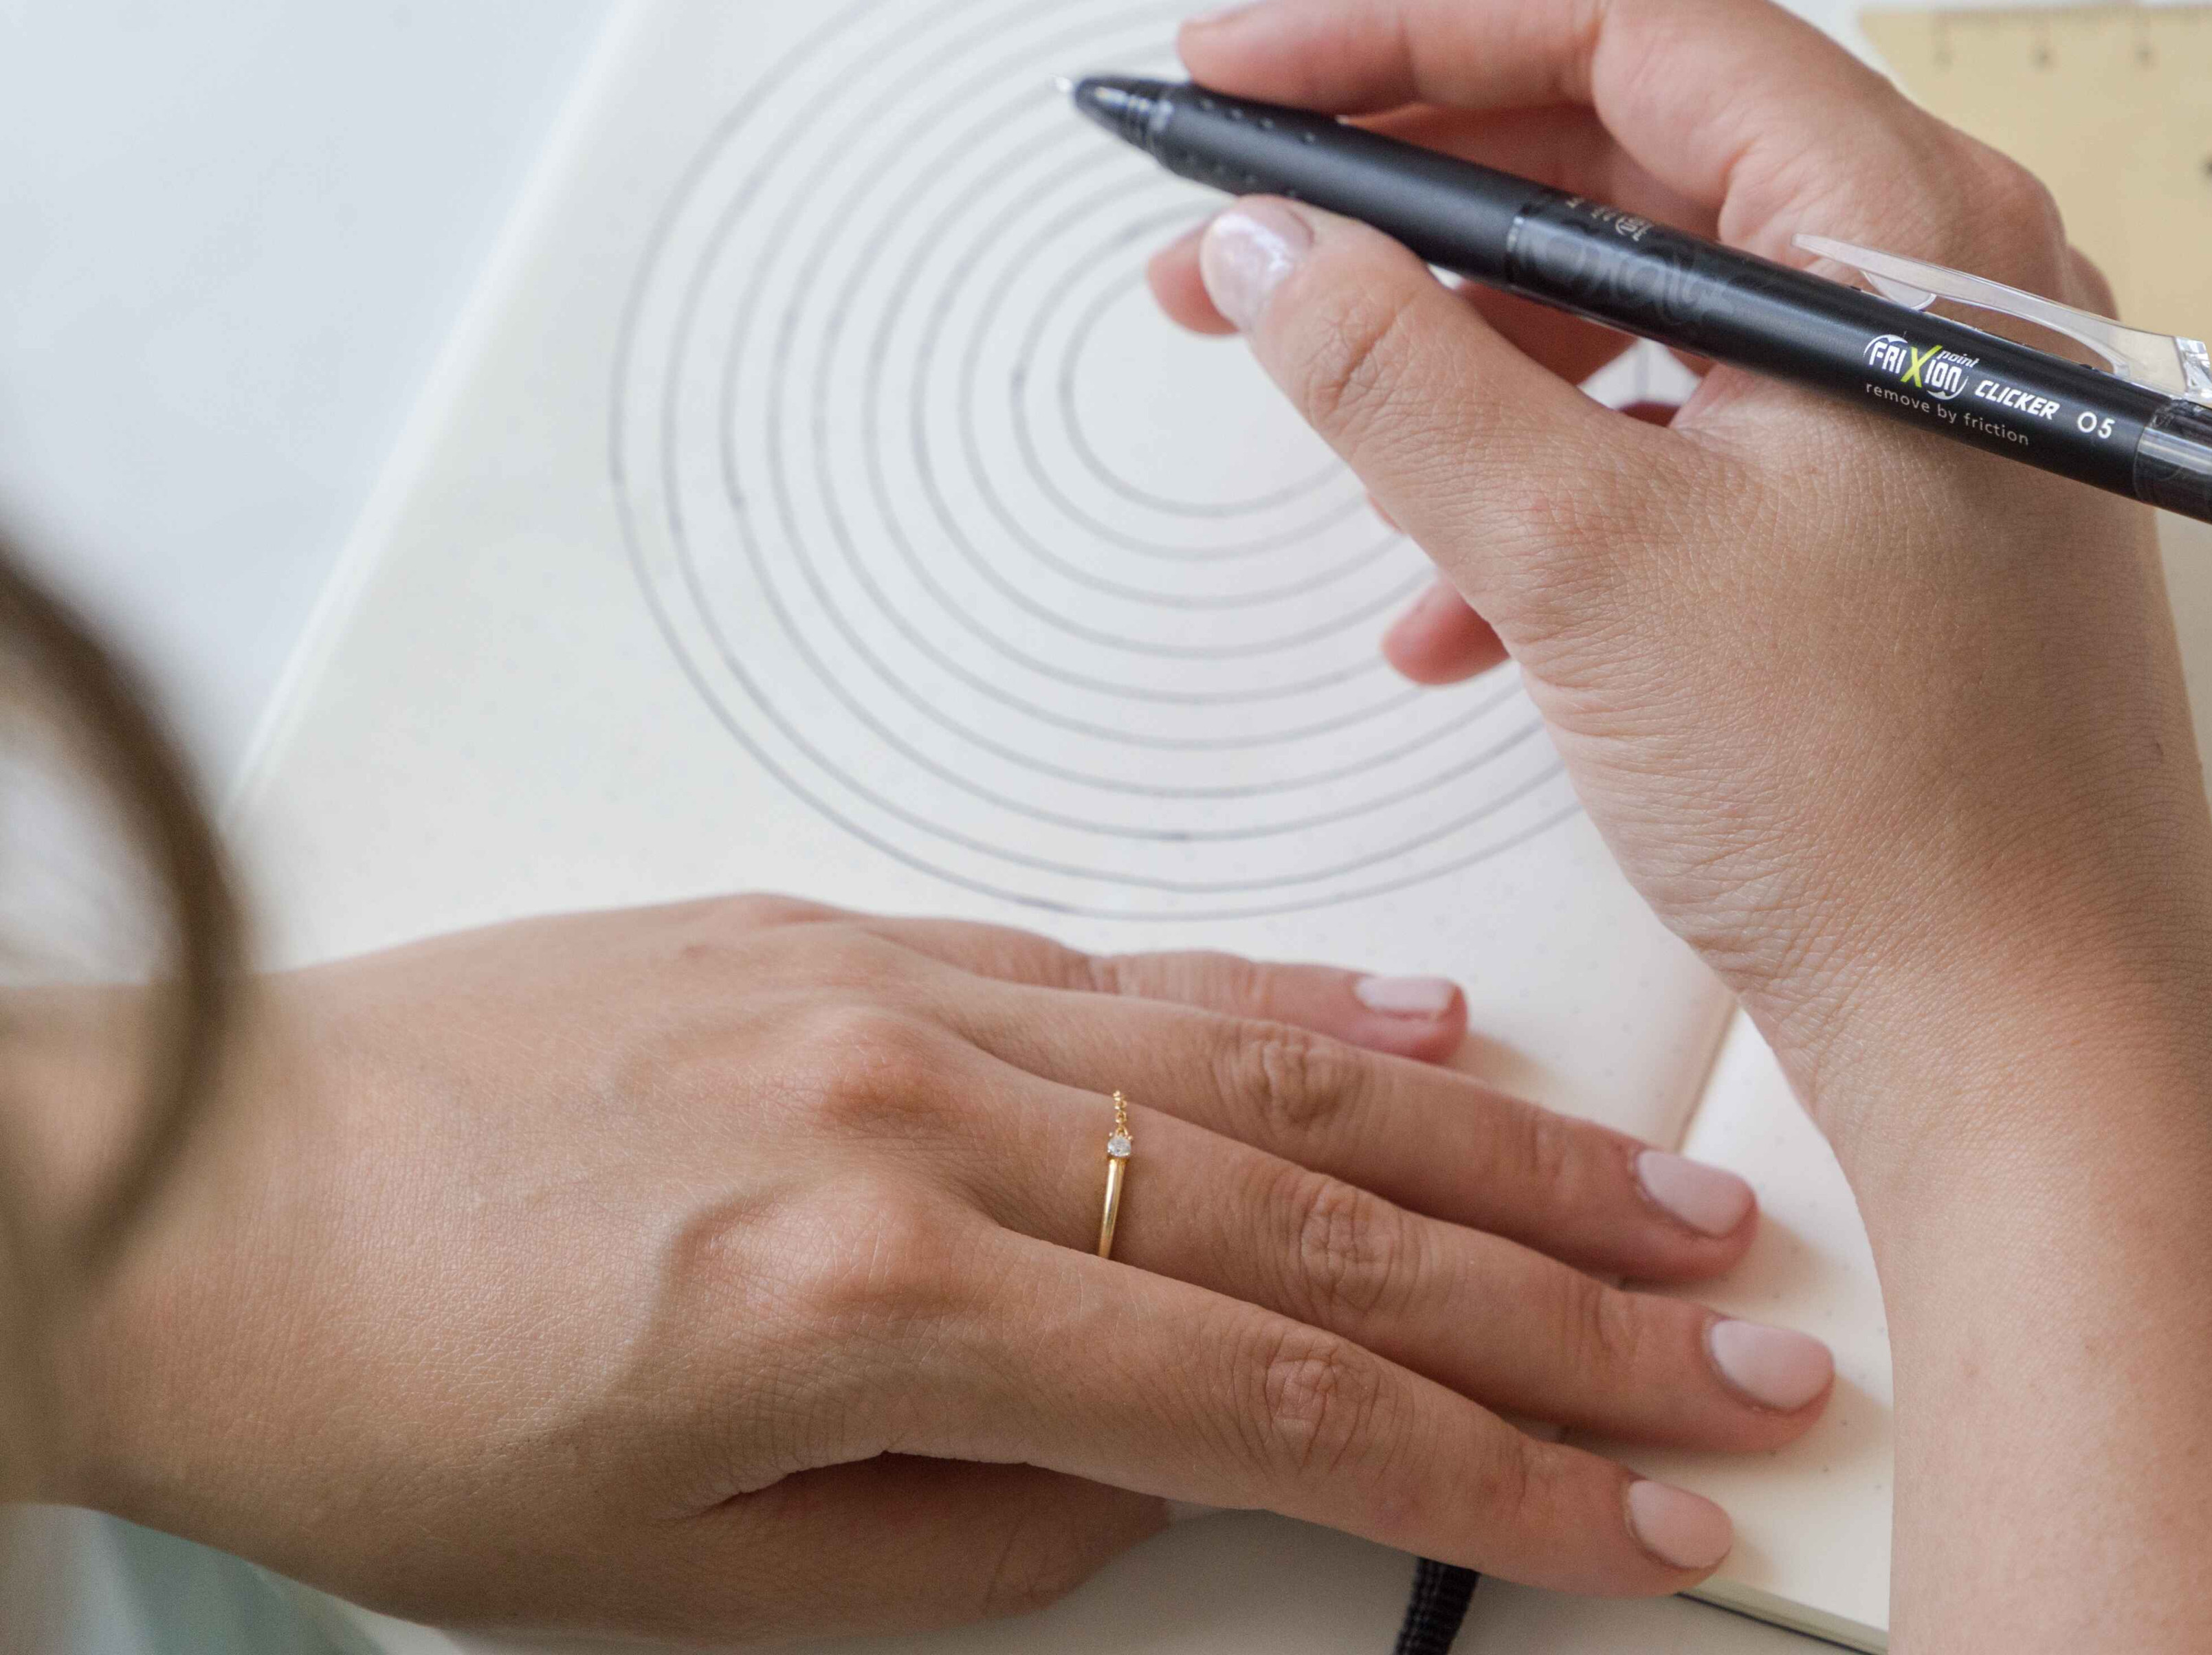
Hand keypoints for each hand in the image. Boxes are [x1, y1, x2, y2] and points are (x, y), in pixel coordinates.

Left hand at [42, 897, 1830, 1638]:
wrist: (180, 1185)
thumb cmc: (382, 1408)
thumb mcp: (676, 1579)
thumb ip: (971, 1530)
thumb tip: (1173, 1473)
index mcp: (870, 1294)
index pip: (1271, 1405)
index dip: (1488, 1475)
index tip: (1640, 1512)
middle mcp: (916, 1110)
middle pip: (1321, 1222)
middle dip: (1561, 1304)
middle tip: (1739, 1339)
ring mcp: (895, 991)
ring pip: (1264, 1069)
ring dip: (1485, 1145)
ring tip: (1655, 1193)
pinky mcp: (854, 923)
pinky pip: (1128, 962)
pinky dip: (1299, 1006)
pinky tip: (1429, 1040)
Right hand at [1147, 0, 2211, 1140]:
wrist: (2037, 1052)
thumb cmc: (1882, 809)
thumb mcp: (1584, 564)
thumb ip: (1399, 377)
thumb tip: (1265, 248)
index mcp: (1904, 228)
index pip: (1624, 22)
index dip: (1398, 29)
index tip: (1235, 72)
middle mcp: (1932, 283)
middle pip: (1624, 149)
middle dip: (1409, 196)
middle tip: (1232, 242)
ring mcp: (1916, 405)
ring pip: (1641, 301)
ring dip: (1465, 350)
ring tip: (1323, 421)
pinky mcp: (1888, 519)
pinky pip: (1683, 432)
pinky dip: (1549, 482)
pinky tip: (1444, 607)